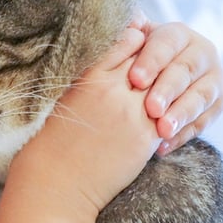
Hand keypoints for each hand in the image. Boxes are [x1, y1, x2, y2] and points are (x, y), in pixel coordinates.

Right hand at [10, 27, 161, 215]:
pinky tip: (163, 113)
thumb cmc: (52, 141)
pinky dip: (169, 111)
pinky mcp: (145, 137)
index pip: (125, 41)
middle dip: (155, 60)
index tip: (140, 44)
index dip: (136, 40)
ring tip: (161, 90)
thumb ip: (90, 75)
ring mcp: (132, 113)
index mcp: (89, 77)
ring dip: (166, 85)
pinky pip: (168, 115)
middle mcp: (112, 90)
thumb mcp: (66, 97)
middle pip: (148, 60)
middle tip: (158, 64)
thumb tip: (110, 60)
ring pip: (163, 86)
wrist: (57, 183)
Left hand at [127, 20, 222, 155]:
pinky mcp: (216, 105)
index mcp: (177, 34)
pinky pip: (203, 122)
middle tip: (151, 109)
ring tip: (161, 131)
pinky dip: (183, 135)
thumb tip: (129, 18)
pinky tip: (163, 147)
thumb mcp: (128, 43)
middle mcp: (202, 53)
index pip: (167, 43)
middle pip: (185, 70)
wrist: (152, 79)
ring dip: (181, 115)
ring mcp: (213, 79)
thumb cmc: (132, 59)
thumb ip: (126, 31)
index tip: (134, 79)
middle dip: (168, 90)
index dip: (151, 61)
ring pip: (201, 97)